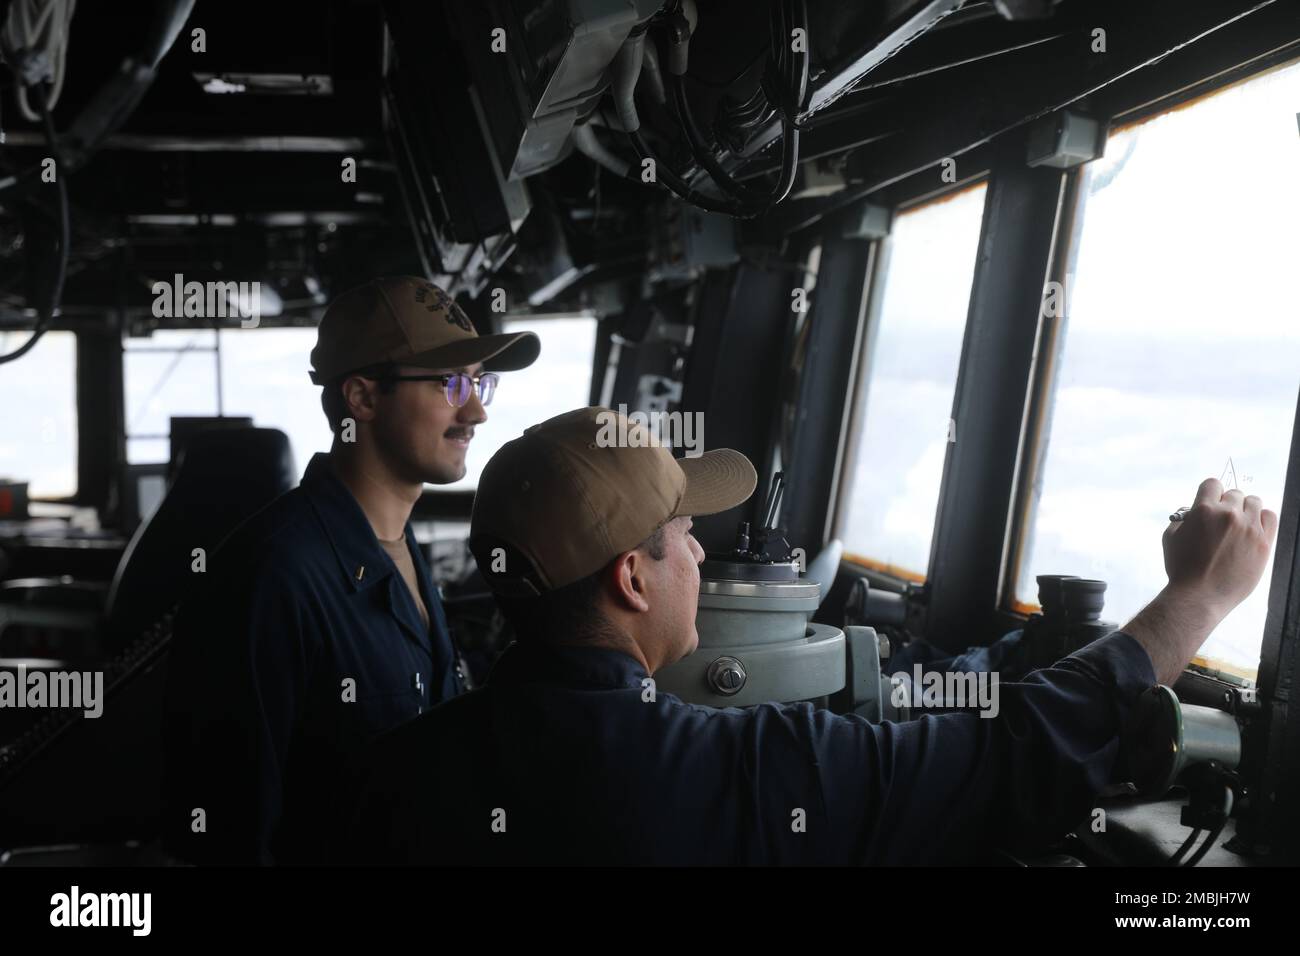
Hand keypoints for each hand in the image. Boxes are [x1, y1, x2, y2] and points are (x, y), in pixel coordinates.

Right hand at [1163, 477, 1276, 617]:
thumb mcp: (1170, 538)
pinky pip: (1270, 517)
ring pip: (1254, 502)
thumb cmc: (1182, 568)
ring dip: (1245, 509)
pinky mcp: (1264, 542)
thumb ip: (1183, 519)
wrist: (1200, 596)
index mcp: (1204, 510)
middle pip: (1234, 493)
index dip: (1209, 493)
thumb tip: (1193, 511)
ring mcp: (1249, 528)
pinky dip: (1262, 518)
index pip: (1212, 484)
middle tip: (1222, 521)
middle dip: (1226, 504)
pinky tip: (1253, 528)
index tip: (1210, 503)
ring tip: (1239, 525)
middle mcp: (1228, 514)